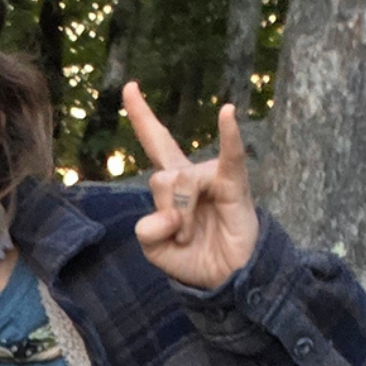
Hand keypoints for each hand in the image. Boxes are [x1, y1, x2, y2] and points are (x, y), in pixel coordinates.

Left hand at [122, 83, 258, 290]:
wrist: (224, 278)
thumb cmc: (192, 258)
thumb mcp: (155, 250)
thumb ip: (147, 232)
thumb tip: (166, 215)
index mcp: (171, 184)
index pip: (155, 141)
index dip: (142, 116)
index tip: (130, 86)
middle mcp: (192, 173)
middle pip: (161, 177)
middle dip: (165, 213)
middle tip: (179, 237)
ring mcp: (214, 177)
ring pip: (181, 184)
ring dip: (183, 220)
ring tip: (194, 237)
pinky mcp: (235, 185)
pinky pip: (230, 156)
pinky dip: (229, 136)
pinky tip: (227, 112)